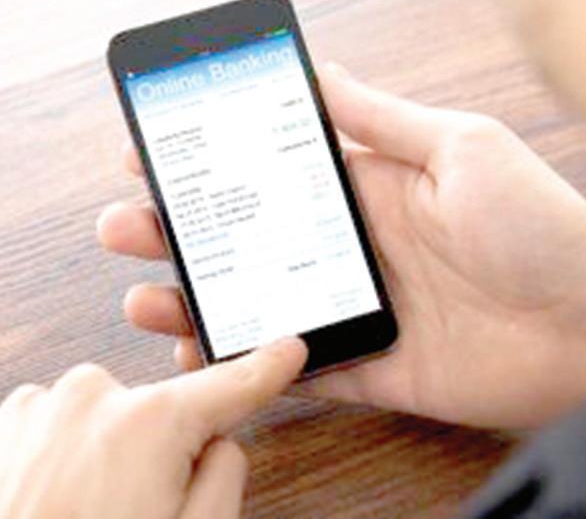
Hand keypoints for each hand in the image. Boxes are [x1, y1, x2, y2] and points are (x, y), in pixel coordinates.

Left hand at [0, 338, 305, 518]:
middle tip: (142, 507)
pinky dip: (71, 451)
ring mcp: (43, 406)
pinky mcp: (9, 422)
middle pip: (163, 408)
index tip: (289, 350)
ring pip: (113, 415)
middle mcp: (92, 397)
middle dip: (165, 448)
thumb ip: (225, 475)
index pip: (229, 385)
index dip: (267, 368)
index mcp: (147, 422)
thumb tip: (219, 440)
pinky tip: (57, 500)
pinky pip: (65, 421)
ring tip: (90, 512)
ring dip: (113, 451)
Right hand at [97, 64, 585, 428]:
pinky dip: (248, 365)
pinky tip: (202, 356)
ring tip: (146, 295)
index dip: (213, 168)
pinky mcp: (369, 364)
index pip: (273, 177)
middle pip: (250, 241)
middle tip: (125, 226)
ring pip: (258, 305)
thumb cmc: (538, 226)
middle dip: (183, 233)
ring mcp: (357, 307)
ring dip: (198, 300)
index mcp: (369, 190)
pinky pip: (296, 368)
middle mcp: (354, 247)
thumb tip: (319, 75)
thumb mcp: (459, 147)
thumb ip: (381, 120)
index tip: (154, 157)